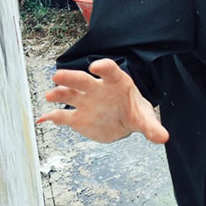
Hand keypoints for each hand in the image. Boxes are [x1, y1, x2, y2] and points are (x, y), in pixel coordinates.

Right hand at [36, 59, 168, 144]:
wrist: (123, 122)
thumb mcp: (145, 119)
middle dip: (71, 77)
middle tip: (58, 75)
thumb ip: (152, 127)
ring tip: (50, 95)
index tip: (95, 67)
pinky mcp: (77, 118)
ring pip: (69, 94)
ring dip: (59, 93)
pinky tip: (42, 119)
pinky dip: (51, 117)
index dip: (103, 67)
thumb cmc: (134, 112)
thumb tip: (163, 138)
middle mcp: (97, 89)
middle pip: (83, 79)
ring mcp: (85, 102)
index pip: (109, 70)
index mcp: (116, 82)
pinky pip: (61, 116)